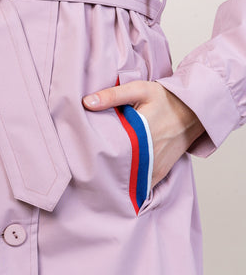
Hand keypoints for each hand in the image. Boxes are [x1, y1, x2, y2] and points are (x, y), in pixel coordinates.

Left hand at [82, 81, 204, 188]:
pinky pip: (142, 185)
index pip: (111, 151)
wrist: (195, 111)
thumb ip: (113, 95)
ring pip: (129, 181)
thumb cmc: (165, 98)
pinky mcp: (160, 172)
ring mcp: (155, 167)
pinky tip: (116, 180)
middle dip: (100, 171)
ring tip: (97, 176)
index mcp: (141, 133)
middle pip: (117, 170)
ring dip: (114, 179)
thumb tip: (87, 102)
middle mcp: (149, 154)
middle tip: (84, 169)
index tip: (80, 158)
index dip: (94, 156)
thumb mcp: (140, 90)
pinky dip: (130, 185)